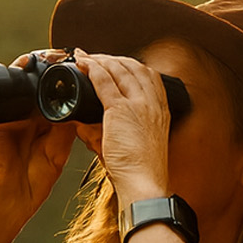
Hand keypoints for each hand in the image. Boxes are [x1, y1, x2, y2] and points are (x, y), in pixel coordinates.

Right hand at [0, 53, 76, 221]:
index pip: (53, 93)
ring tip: (43, 55)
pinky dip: (10, 78)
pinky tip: (22, 67)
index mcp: (43, 121)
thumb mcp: (59, 147)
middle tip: (62, 52)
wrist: (14, 196)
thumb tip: (83, 102)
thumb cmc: (37, 176)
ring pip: (19, 84)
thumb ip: (67, 126)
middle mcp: (26, 114)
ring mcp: (10, 115)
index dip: (64, 80)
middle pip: (36, 84)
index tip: (80, 64)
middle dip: (47, 68)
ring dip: (29, 67)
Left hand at [75, 50, 170, 200]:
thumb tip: (81, 123)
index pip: (149, 76)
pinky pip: (104, 80)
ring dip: (101, 59)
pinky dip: (92, 68)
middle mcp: (154, 103)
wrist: (144, 185)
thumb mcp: (130, 145)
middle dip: (113, 58)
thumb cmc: (138, 172)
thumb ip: (105, 131)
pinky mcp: (122, 110)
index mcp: (161, 111)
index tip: (114, 64)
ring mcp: (140, 104)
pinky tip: (83, 64)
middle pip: (134, 67)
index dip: (129, 65)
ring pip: (119, 69)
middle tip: (95, 57)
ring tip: (85, 57)